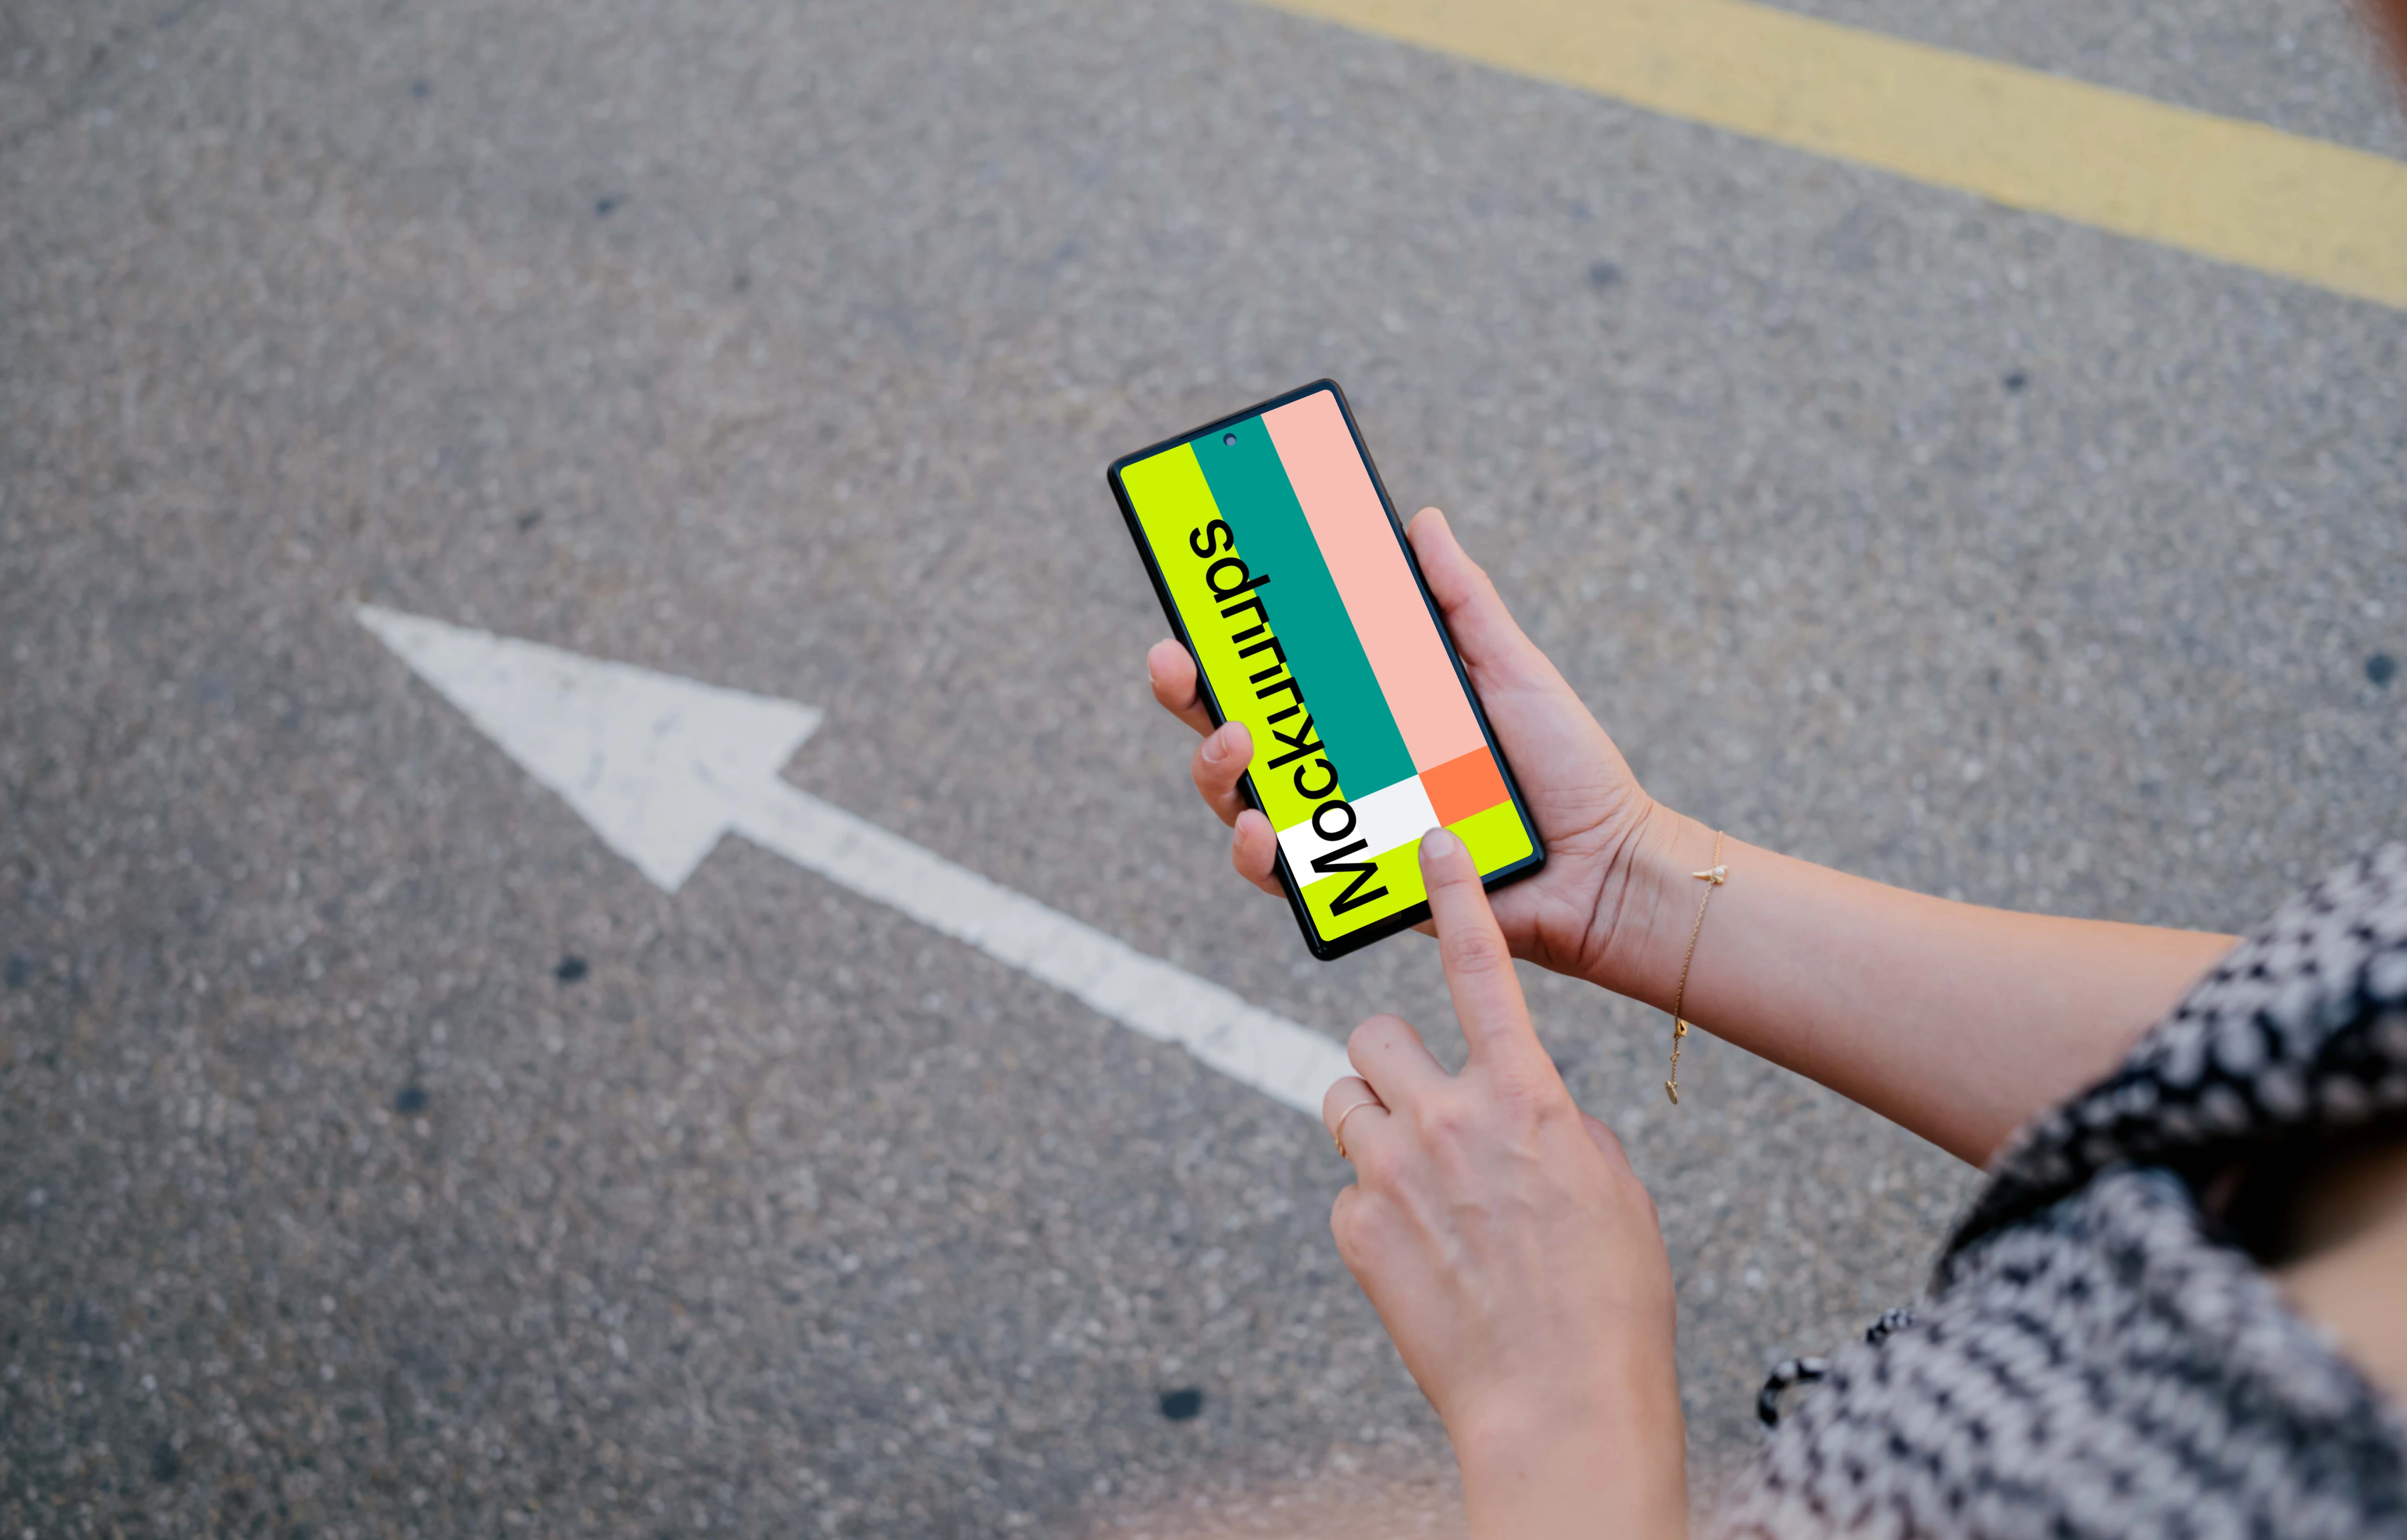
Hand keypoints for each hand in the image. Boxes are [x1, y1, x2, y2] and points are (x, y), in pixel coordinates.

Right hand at [1147, 506, 1660, 988]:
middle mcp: (1343, 768)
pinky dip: (1259, 855)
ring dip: (1214, 768)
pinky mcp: (1357, 888)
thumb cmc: (1565, 770)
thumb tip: (1421, 521)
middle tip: (1173, 660)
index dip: (1228, 639)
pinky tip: (1258, 829)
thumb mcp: (1510, 668)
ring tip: (1233, 741)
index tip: (1198, 595)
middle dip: (1187, 693)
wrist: (1606, 867)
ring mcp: (1344, 828)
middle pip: (1237, 729)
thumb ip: (1461, 601)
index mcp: (1370, 711)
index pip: (1280, 671)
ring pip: (1240, 800)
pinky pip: (1285, 878)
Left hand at [1323, 828, 1683, 1537]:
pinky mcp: (1354, 1228)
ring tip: (1419, 1187)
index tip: (1431, 843)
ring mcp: (1391, 1172)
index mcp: (1526, 1097)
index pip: (1481, 969)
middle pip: (1373, 1035)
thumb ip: (1556, 1126)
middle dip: (1390, 1062)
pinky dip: (1374, 1212)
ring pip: (1344, 1102)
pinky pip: (1347, 1188)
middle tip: (1420, 1108)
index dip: (1455, 897)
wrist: (1558, 1403)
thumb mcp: (1611, 1188)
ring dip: (1373, 1128)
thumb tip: (1522, 1114)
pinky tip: (1420, 1257)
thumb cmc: (1606, 1299)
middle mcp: (1448, 1118)